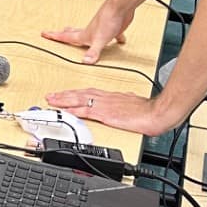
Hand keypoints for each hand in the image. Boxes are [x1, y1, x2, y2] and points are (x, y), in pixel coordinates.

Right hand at [42, 0, 133, 63]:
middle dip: (65, 34)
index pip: (66, 37)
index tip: (44, 33)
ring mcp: (101, 28)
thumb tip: (85, 62)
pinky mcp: (113, 28)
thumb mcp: (100, 40)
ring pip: (91, 33)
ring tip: (81, 38)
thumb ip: (93, 52)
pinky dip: (115, 37)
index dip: (54, 36)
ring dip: (85, 36)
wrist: (120, 6)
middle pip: (74, 33)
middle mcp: (91, 31)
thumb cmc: (109, 19)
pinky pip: (112, 34)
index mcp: (85, 34)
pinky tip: (118, 40)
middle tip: (57, 33)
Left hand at [44, 86, 170, 136]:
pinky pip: (85, 111)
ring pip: (79, 100)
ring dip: (64, 101)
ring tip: (52, 101)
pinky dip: (73, 111)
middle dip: (64, 95)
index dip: (75, 93)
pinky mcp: (105, 114)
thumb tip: (123, 103)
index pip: (88, 92)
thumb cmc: (148, 110)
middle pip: (80, 94)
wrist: (155, 113)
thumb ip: (124, 103)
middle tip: (51, 96)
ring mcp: (104, 105)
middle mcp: (105, 98)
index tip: (65, 94)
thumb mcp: (133, 103)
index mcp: (111, 96)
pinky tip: (65, 111)